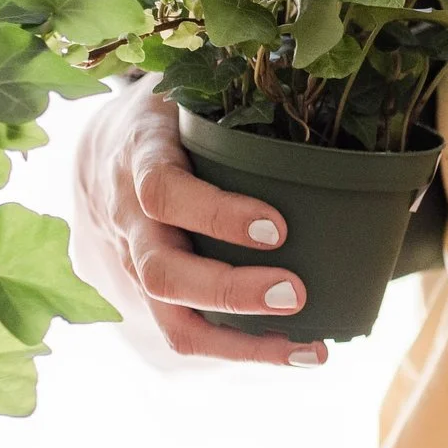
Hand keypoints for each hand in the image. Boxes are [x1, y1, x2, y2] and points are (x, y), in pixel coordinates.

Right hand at [70, 77, 324, 365]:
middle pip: (161, 272)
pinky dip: (243, 350)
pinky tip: (297, 352)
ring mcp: (130, 264)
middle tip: (297, 292)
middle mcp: (125, 219)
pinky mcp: (142, 295)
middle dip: (232, 290)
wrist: (99, 148)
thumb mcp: (191, 95)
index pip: (162, 191)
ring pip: (170, 319)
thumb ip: (242, 108)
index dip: (216, 214)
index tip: (276, 228)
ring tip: (310, 347)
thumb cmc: (172, 119)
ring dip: (244, 341)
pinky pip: (184, 332)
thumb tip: (347, 129)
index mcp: (138, 157)